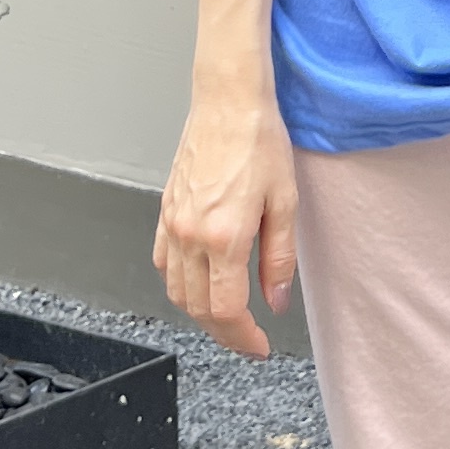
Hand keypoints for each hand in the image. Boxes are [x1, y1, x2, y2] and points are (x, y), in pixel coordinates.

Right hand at [155, 74, 297, 355]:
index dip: (243, 338)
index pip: (227, 310)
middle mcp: (191, 235)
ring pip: (177, 291)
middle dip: (225, 333)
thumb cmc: (258, 142)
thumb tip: (276, 301)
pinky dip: (179, 285)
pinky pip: (164, 263)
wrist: (228, 103)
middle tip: (249, 338)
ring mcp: (173, 224)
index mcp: (224, 236)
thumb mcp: (285, 204)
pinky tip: (199, 284)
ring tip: (228, 317)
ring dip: (201, 313)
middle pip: (199, 309)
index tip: (260, 346)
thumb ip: (279, 259)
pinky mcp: (166, 211)